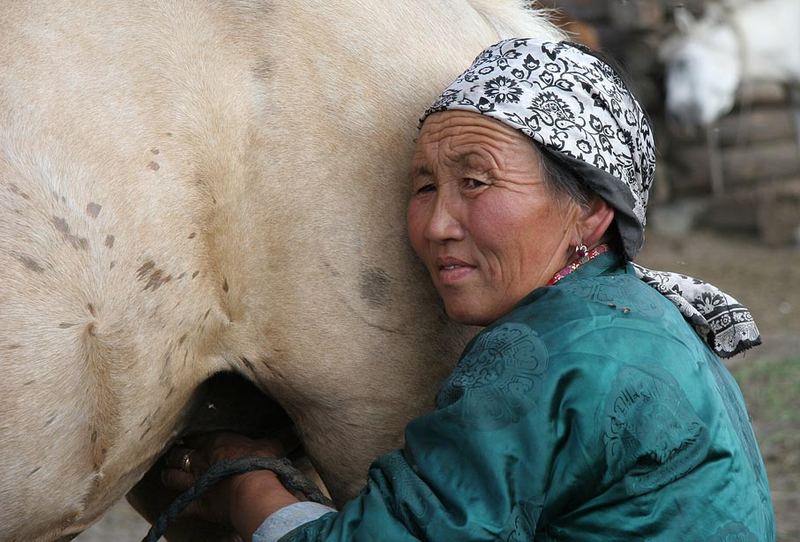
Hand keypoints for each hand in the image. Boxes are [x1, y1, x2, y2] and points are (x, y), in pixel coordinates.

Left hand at [161, 431, 300, 538]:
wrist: (255, 493)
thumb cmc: (263, 465)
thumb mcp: (272, 445)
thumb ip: (275, 437)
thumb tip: (291, 429)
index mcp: (216, 442)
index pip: (196, 436)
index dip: (192, 437)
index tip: (190, 436)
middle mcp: (201, 460)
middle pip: (179, 454)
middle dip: (176, 453)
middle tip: (176, 453)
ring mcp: (196, 483)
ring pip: (172, 477)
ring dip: (170, 474)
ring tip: (169, 473)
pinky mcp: (197, 505)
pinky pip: (179, 506)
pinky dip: (176, 506)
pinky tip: (175, 505)